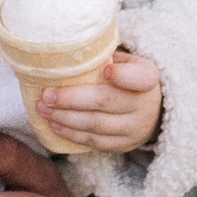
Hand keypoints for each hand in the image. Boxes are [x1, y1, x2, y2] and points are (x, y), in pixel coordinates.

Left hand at [37, 47, 162, 155]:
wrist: (153, 110)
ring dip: (65, 118)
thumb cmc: (129, 78)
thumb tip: (64, 51)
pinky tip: (55, 125)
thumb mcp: (127, 61)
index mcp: (147, 78)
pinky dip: (72, 134)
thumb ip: (104, 56)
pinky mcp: (124, 145)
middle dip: (71, 100)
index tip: (107, 70)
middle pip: (105, 102)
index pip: (140, 77)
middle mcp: (145, 105)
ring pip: (96, 125)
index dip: (124, 75)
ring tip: (43, 110)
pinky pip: (95, 142)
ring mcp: (135, 129)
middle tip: (46, 96)